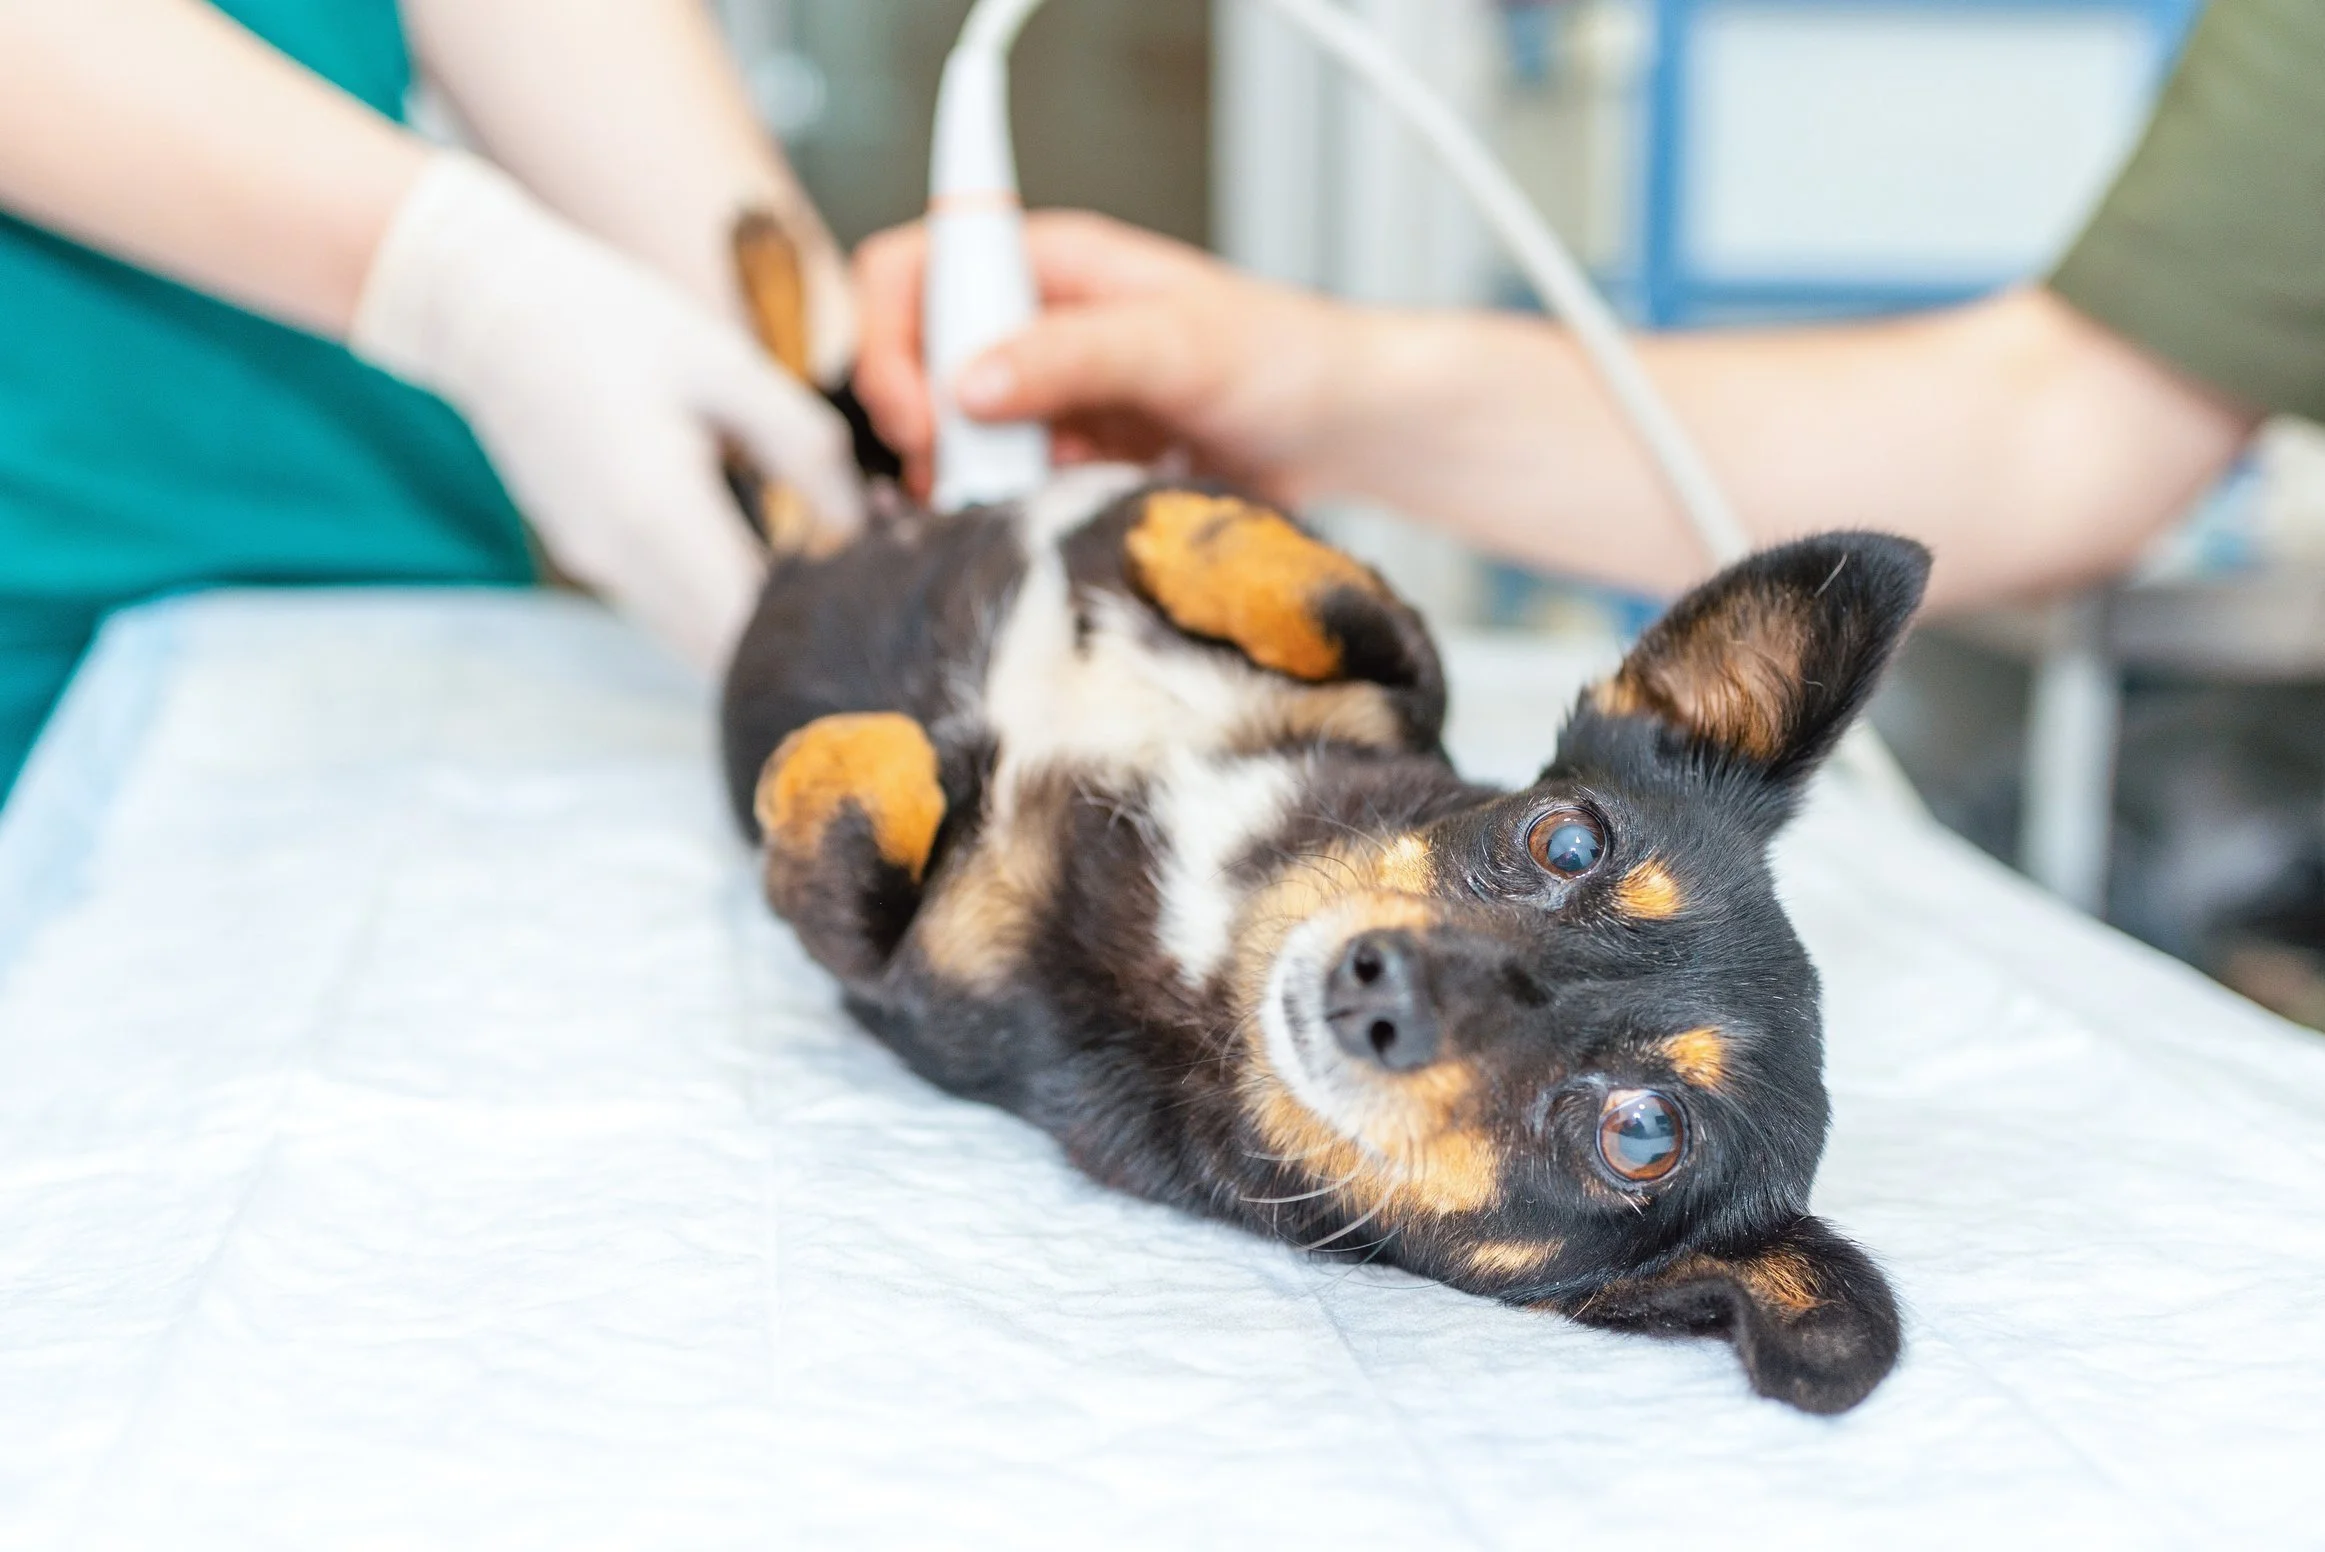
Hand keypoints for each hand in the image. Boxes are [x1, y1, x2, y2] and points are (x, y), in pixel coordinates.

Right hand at [351, 153, 863, 672]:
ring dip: (754, 619)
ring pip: (695, 638)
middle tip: (854, 589)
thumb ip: (805, 448)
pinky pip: (667, 606)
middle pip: (725, 650)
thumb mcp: (728, 366)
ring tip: (816, 564)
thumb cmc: (611, 321)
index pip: (750, 626)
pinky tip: (759, 549)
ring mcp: (597, 565)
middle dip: (792, 631)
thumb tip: (861, 525)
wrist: (488, 310)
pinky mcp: (588, 556)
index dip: (816, 626)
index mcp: (657, 513)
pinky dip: (716, 598)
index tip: (868, 598)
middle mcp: (619, 560)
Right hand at [853, 211, 1367, 505]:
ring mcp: (1052, 394)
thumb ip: (1069, 356)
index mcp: (1049, 264)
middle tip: (962, 479)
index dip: (893, 339)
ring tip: (1013, 506)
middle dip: (926, 425)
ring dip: (967, 477)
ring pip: (956, 434)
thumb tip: (964, 383)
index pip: (917, 270)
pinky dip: (1010, 509)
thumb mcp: (1177, 346)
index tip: (922, 414)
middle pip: (918, 361)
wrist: (1349, 430)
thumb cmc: (1286, 359)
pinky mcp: (1072, 456)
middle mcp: (1037, 323)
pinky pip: (1006, 483)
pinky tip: (1049, 520)